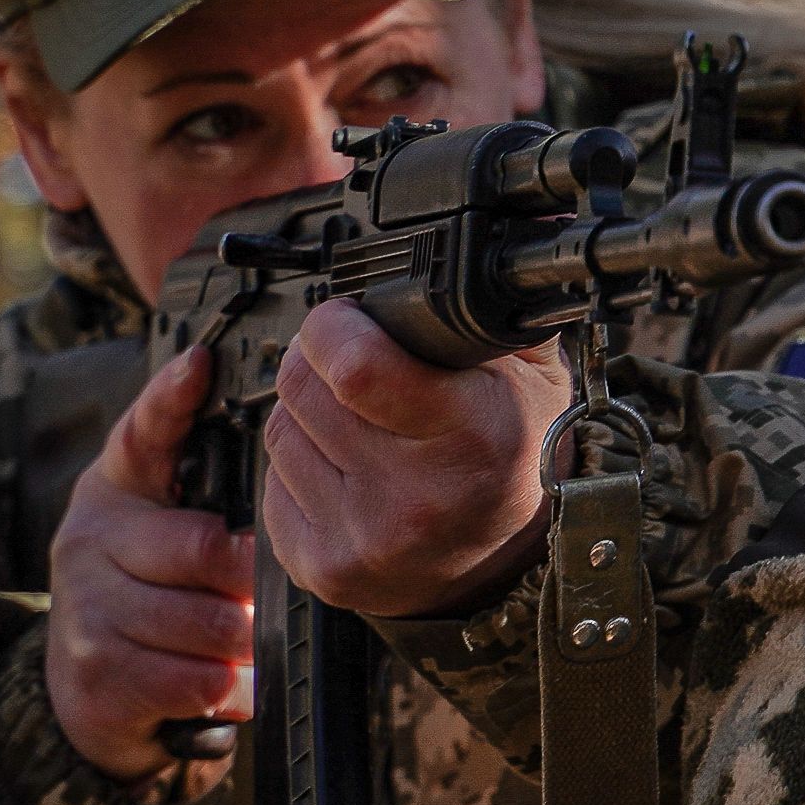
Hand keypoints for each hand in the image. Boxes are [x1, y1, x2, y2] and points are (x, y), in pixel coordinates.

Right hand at [46, 345, 251, 786]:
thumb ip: (209, 483)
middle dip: (250, 579)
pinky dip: (230, 689)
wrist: (90, 692)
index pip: (142, 433)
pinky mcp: (98, 679)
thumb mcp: (167, 526)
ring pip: (209, 623)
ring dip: (245, 640)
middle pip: (203, 550)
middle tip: (264, 591)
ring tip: (245, 639)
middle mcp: (89, 541)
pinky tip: (226, 681)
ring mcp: (87, 611)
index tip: (200, 363)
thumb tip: (279, 439)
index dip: (171, 398)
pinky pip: (200, 680)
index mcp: (116, 490)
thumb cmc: (152, 591)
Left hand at [257, 301, 570, 619]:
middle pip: (300, 390)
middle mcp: (415, 498)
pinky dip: (299, 468)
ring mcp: (363, 541)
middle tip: (354, 368)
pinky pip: (271, 485)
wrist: (505, 564)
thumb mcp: (534, 379)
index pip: (354, 367)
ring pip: (277, 432)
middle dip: (315, 362)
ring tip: (360, 426)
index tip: (349, 321)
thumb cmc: (514, 458)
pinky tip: (345, 474)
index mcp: (471, 438)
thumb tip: (499, 235)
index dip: (335, 329)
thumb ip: (493, 311)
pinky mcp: (323, 568)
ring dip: (306, 416)